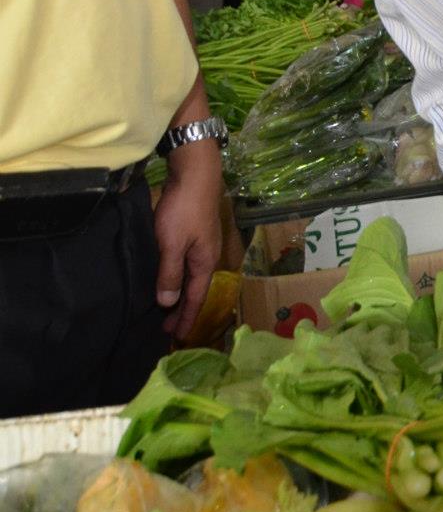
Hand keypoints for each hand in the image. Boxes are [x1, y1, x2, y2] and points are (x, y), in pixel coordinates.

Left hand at [153, 139, 223, 341]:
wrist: (196, 174)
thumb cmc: (184, 210)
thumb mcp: (172, 244)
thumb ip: (170, 273)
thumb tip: (167, 302)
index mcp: (205, 263)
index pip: (196, 298)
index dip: (187, 318)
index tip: (177, 338)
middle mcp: (207, 257)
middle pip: (196, 290)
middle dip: (183, 310)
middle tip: (167, 329)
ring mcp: (203, 245)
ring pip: (192, 277)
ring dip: (181, 294)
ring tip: (167, 308)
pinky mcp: (196, 234)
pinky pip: (187, 265)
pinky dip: (179, 278)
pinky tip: (170, 277)